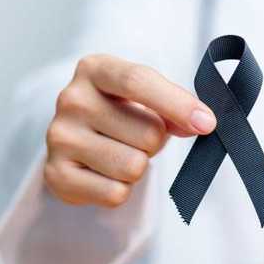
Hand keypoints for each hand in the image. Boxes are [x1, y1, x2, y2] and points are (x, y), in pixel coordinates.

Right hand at [44, 55, 216, 206]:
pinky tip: (105, 174)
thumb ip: (176, 106)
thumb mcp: (148, 98)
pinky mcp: (56, 175)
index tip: (207, 123)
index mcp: (95, 69)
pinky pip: (116, 194)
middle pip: (148, 133)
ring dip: (138, 167)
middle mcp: (71, 99)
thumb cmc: (123, 114)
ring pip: (133, 166)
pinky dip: (121, 190)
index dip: (178, 104)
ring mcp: (59, 137)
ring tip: (120, 153)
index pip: (138, 81)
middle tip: (135, 137)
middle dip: (154, 142)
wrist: (79, 143)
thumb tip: (202, 123)